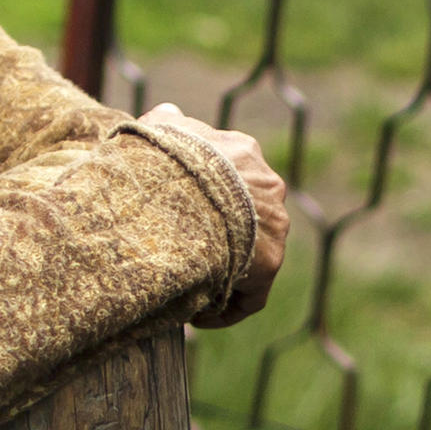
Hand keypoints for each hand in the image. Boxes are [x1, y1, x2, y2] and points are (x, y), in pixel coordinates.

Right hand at [141, 104, 285, 324]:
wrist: (180, 191)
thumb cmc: (162, 160)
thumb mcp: (157, 131)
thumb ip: (165, 122)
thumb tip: (168, 114)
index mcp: (241, 153)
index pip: (232, 179)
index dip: (206, 205)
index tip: (182, 223)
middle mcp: (266, 186)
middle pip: (245, 219)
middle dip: (217, 240)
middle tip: (184, 257)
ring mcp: (273, 224)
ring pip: (250, 256)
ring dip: (222, 273)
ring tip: (187, 290)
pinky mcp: (269, 262)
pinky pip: (251, 294)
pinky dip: (225, 307)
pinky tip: (196, 315)